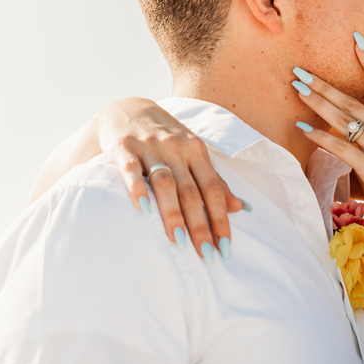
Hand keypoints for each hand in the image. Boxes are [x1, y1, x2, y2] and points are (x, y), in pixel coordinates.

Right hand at [95, 98, 243, 255]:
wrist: (127, 109)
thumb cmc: (166, 138)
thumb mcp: (193, 153)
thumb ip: (214, 180)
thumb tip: (241, 208)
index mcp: (196, 151)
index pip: (213, 189)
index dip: (221, 219)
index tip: (225, 248)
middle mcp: (176, 148)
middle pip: (191, 191)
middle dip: (200, 225)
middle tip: (206, 254)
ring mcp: (149, 147)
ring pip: (165, 183)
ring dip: (173, 213)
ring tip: (179, 242)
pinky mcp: (123, 148)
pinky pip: (131, 170)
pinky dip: (138, 189)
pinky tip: (143, 210)